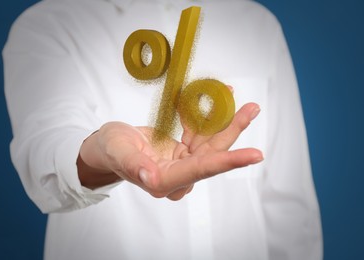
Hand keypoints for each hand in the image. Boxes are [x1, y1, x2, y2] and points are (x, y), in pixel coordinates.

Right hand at [78, 102, 262, 200]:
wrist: (109, 148)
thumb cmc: (110, 151)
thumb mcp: (118, 152)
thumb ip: (134, 166)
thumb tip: (150, 177)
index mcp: (164, 180)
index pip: (201, 169)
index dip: (228, 161)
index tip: (255, 155)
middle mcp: (178, 175)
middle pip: (212, 153)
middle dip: (232, 130)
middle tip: (252, 108)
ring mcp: (182, 164)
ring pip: (210, 142)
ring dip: (224, 120)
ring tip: (237, 98)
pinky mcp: (183, 154)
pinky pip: (199, 134)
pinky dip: (205, 118)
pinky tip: (214, 100)